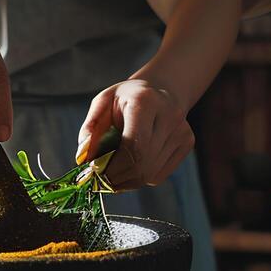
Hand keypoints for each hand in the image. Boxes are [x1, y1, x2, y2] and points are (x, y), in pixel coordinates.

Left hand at [77, 80, 192, 190]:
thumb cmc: (127, 98)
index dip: (114, 167)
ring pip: (150, 174)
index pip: (133, 146)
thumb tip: (83, 157)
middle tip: (101, 181)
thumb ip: (90, 128)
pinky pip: (159, 175)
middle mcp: (169, 116)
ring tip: (113, 175)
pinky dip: (141, 179)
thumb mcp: (103, 103)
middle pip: (143, 163)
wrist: (160, 89)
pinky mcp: (187, 143)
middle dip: (118, 178)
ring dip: (127, 181)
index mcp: (146, 102)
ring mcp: (181, 131)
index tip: (96, 173)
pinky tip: (131, 167)